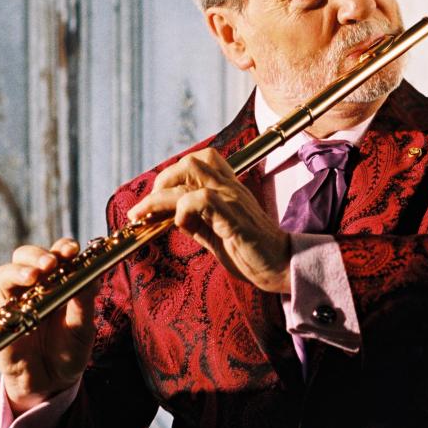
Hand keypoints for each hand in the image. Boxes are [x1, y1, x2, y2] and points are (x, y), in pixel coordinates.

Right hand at [0, 238, 98, 412]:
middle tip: (50, 263)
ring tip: (34, 277)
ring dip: (18, 271)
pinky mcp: (1, 323)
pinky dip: (8, 306)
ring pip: (4, 275)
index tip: (71, 250)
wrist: (51, 383)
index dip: (62, 248)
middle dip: (36, 255)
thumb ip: (85, 301)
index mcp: (57, 282)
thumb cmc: (69, 351)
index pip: (56, 254)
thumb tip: (90, 274)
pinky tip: (19, 311)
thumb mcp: (83, 328)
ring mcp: (14, 303)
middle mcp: (33, 287)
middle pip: (25, 256)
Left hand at [126, 148, 291, 293]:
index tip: (153, 202)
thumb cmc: (251, 253)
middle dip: (161, 181)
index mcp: (228, 189)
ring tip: (151, 215)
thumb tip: (171, 217)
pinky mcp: (233, 217)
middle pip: (189, 161)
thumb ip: (197, 222)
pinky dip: (182, 211)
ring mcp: (232, 199)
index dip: (170, 177)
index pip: (198, 163)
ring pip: (190, 172)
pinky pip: (201, 199)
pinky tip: (180, 226)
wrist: (281, 266)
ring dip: (163, 193)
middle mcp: (230, 188)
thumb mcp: (216, 234)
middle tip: (146, 208)